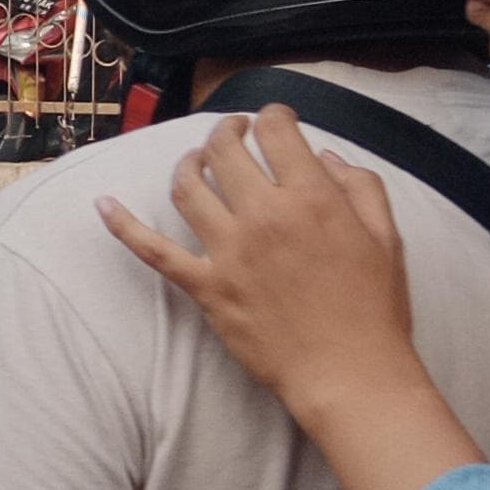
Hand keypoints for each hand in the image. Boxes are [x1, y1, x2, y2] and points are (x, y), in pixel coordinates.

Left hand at [97, 105, 429, 421]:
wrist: (349, 374)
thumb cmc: (374, 310)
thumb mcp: (386, 238)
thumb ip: (361, 187)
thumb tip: (326, 156)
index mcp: (313, 198)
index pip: (277, 133)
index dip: (273, 116)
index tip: (274, 119)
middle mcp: (265, 216)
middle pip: (225, 152)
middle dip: (226, 130)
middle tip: (232, 131)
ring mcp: (229, 251)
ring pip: (188, 187)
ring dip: (187, 163)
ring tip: (195, 159)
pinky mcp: (207, 288)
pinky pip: (154, 251)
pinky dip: (123, 226)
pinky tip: (102, 204)